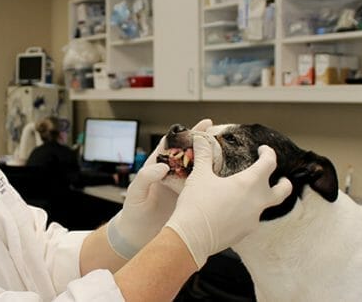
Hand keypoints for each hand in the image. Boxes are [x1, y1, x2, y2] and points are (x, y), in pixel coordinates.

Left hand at [106, 119, 212, 258]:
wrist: (137, 237)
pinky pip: (202, 189)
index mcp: (157, 167)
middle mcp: (171, 175)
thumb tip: (162, 166)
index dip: (187, 133)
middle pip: (190, 154)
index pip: (173, 145)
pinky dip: (213, 183)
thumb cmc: (132, 213)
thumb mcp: (135, 193)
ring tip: (229, 154)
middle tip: (223, 135)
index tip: (204, 124)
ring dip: (211, 162)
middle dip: (205, 143)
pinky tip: (226, 179)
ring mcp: (181, 188)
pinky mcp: (188, 201)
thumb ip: (145, 177)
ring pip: (198, 171)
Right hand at [165, 139, 291, 267]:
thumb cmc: (197, 204)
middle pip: (283, 191)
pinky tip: (231, 210)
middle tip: (281, 178)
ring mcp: (253, 219)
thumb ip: (203, 155)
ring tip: (247, 194)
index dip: (268, 154)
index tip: (263, 150)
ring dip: (260, 198)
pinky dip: (246, 212)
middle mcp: (257, 202)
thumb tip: (200, 138)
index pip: (269, 164)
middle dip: (284, 183)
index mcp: (250, 183)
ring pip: (264, 206)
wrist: (192, 237)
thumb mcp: (199, 175)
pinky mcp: (245, 233)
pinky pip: (250, 219)